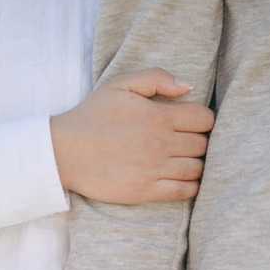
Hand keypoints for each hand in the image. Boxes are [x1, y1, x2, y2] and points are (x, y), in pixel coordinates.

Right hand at [50, 68, 214, 204]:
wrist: (64, 152)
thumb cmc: (92, 116)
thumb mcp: (120, 84)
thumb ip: (156, 78)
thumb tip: (188, 87)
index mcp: (158, 116)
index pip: (205, 119)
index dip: (203, 120)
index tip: (192, 123)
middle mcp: (161, 143)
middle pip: (203, 145)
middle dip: (199, 141)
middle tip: (186, 142)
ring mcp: (155, 169)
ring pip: (197, 169)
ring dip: (195, 164)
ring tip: (183, 160)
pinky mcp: (146, 191)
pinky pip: (185, 191)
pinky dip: (190, 185)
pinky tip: (181, 178)